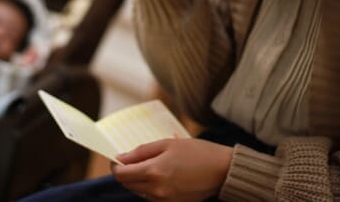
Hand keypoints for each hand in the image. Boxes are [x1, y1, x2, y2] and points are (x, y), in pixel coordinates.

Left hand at [112, 138, 232, 201]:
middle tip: (135, 160)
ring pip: (139, 192)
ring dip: (138, 180)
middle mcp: (157, 190)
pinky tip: (162, 176)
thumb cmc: (197, 152)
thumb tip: (120, 158)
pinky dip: (150, 187)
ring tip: (153, 166)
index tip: (119, 159)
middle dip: (127, 173)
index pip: (121, 175)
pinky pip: (152, 197)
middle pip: (128, 185)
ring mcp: (165, 200)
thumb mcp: (167, 144)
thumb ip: (141, 152)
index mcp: (154, 172)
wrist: (222, 170)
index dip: (116, 166)